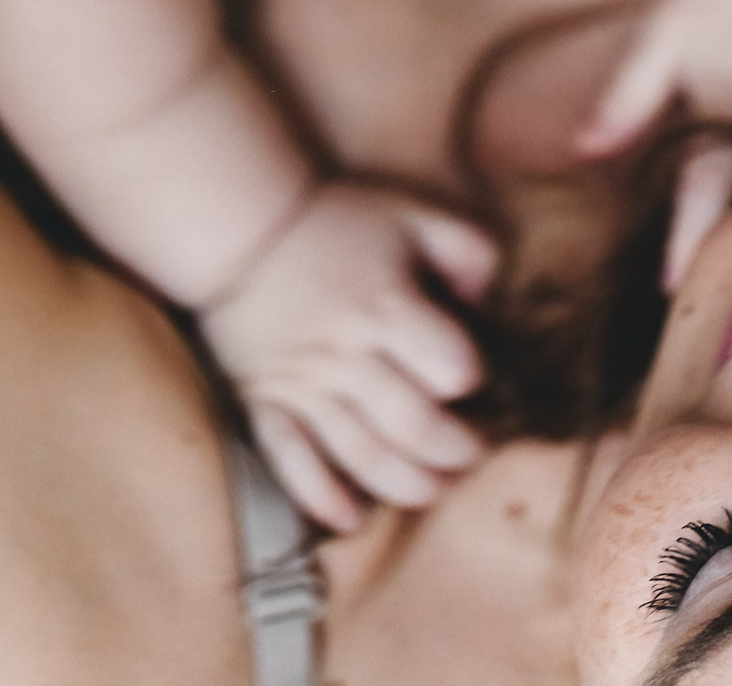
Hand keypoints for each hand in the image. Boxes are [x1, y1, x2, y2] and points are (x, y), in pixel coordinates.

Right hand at [200, 181, 498, 531]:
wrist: (244, 227)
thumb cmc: (339, 221)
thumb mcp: (414, 213)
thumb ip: (467, 249)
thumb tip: (487, 305)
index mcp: (386, 304)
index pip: (449, 365)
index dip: (473, 377)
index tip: (477, 381)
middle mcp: (345, 352)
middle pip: (413, 425)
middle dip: (456, 452)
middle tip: (473, 452)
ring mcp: (302, 385)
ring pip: (362, 456)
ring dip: (409, 486)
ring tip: (437, 487)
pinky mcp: (266, 404)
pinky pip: (291, 463)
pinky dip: (323, 499)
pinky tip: (355, 518)